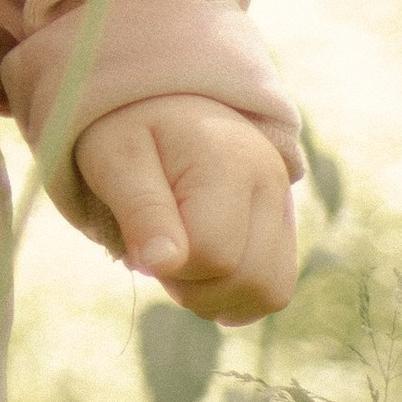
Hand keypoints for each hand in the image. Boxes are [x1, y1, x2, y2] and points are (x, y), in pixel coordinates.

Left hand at [67, 97, 297, 321]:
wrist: (166, 105)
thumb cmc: (131, 131)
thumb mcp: (115, 158)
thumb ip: (140, 209)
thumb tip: (163, 264)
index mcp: (228, 161)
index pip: (212, 254)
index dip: (169, 266)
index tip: (141, 238)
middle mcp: (270, 182)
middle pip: (247, 280)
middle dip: (192, 287)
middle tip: (159, 252)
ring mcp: (285, 205)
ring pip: (268, 292)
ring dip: (216, 296)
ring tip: (182, 260)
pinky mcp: (285, 226)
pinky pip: (275, 289)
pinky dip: (236, 295)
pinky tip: (204, 272)